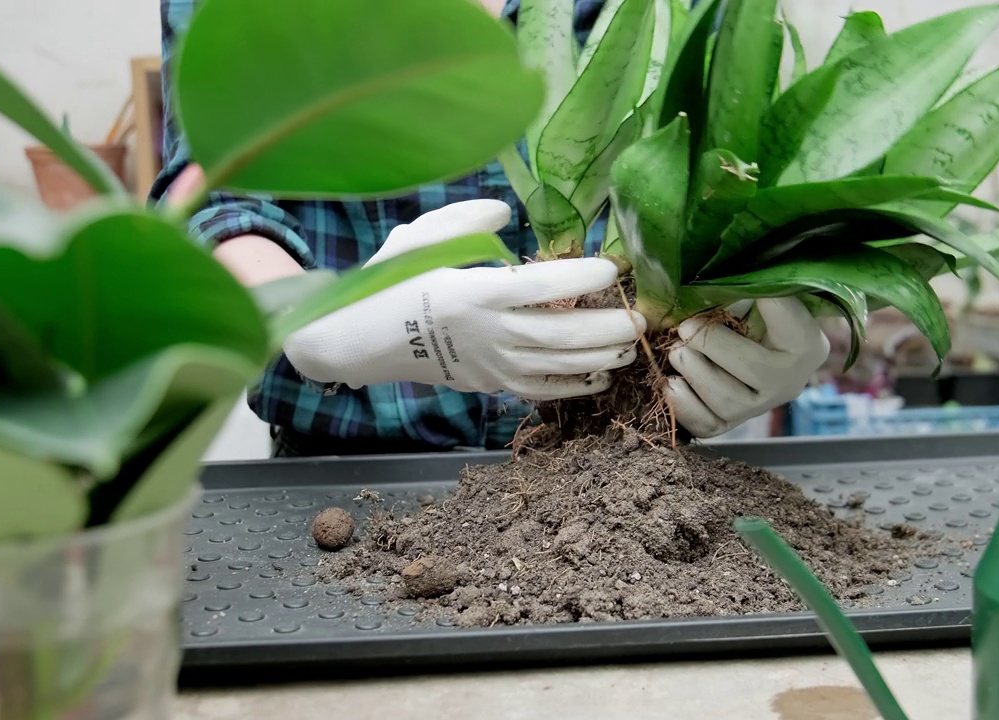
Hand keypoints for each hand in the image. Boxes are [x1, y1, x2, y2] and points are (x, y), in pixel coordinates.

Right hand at [282, 199, 645, 399]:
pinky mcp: (488, 384)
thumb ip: (466, 219)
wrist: (359, 340)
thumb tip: (507, 210)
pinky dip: (573, 386)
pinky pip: (539, 390)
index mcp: (472, 292)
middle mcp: (486, 333)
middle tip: (639, 318)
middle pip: (558, 335)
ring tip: (629, 345)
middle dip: (604, 328)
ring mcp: (489, 364)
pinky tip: (601, 377)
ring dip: (597, 358)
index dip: (579, 278)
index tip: (612, 268)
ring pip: (555, 366)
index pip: (538, 287)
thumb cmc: (390, 282)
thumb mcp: (421, 238)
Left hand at [665, 297, 829, 437]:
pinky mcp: (733, 422)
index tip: (726, 290)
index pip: (785, 315)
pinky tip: (671, 384)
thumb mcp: (760, 292)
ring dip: (695, 374)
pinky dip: (684, 406)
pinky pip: (708, 425)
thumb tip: (720, 270)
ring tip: (677, 353)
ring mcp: (761, 406)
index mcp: (806, 342)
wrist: (752, 346)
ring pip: (728, 402)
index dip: (754, 300)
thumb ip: (751, 282)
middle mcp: (790, 381)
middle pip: (754, 370)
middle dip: (711, 346)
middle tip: (684, 328)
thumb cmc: (753, 310)